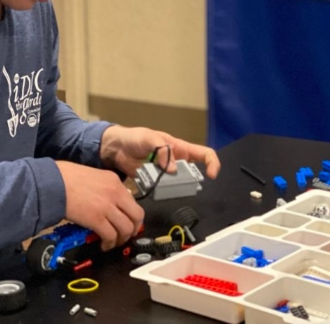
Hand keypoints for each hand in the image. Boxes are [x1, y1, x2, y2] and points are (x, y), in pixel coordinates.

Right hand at [54, 160, 143, 250]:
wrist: (52, 182)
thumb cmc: (65, 177)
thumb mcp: (93, 176)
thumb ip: (104, 188)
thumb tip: (109, 203)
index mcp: (114, 181)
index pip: (133, 201)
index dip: (132, 215)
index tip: (129, 222)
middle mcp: (115, 193)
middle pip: (137, 216)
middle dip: (134, 229)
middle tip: (127, 235)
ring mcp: (107, 206)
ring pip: (126, 228)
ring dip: (121, 239)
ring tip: (113, 243)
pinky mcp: (96, 219)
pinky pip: (110, 236)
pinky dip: (109, 244)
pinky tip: (104, 245)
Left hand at [100, 125, 221, 180]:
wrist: (117, 149)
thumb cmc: (135, 137)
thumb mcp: (150, 138)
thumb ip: (162, 150)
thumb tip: (173, 168)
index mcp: (180, 148)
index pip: (204, 154)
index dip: (212, 164)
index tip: (211, 175)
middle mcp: (177, 162)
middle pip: (193, 174)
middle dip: (189, 180)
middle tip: (176, 181)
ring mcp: (167, 174)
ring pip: (179, 184)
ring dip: (173, 187)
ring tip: (160, 183)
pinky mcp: (156, 182)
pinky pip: (164, 190)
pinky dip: (161, 191)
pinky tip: (151, 187)